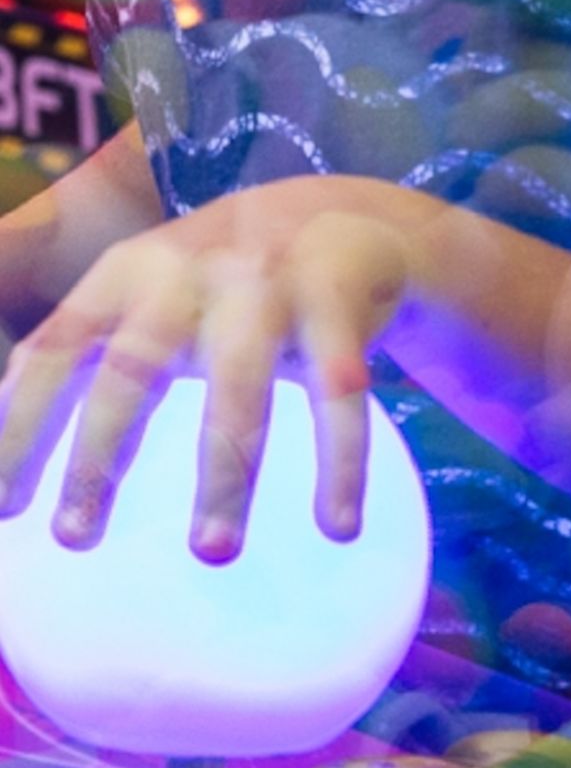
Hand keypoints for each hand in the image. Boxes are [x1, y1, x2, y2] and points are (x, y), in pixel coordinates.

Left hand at [0, 182, 406, 560]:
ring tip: (211, 553)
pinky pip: (337, 390)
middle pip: (133, 366)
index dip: (24, 424)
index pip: (58, 346)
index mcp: (127, 273)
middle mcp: (188, 272)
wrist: (340, 214)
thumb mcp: (143, 290)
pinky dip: (339, 461)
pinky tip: (336, 526)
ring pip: (238, 385)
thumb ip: (85, 343)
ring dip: (224, 473)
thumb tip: (1, 421)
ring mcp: (265, 283)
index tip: (4, 509)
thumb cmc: (219, 279)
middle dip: (99, 455)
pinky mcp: (336, 301)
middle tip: (73, 539)